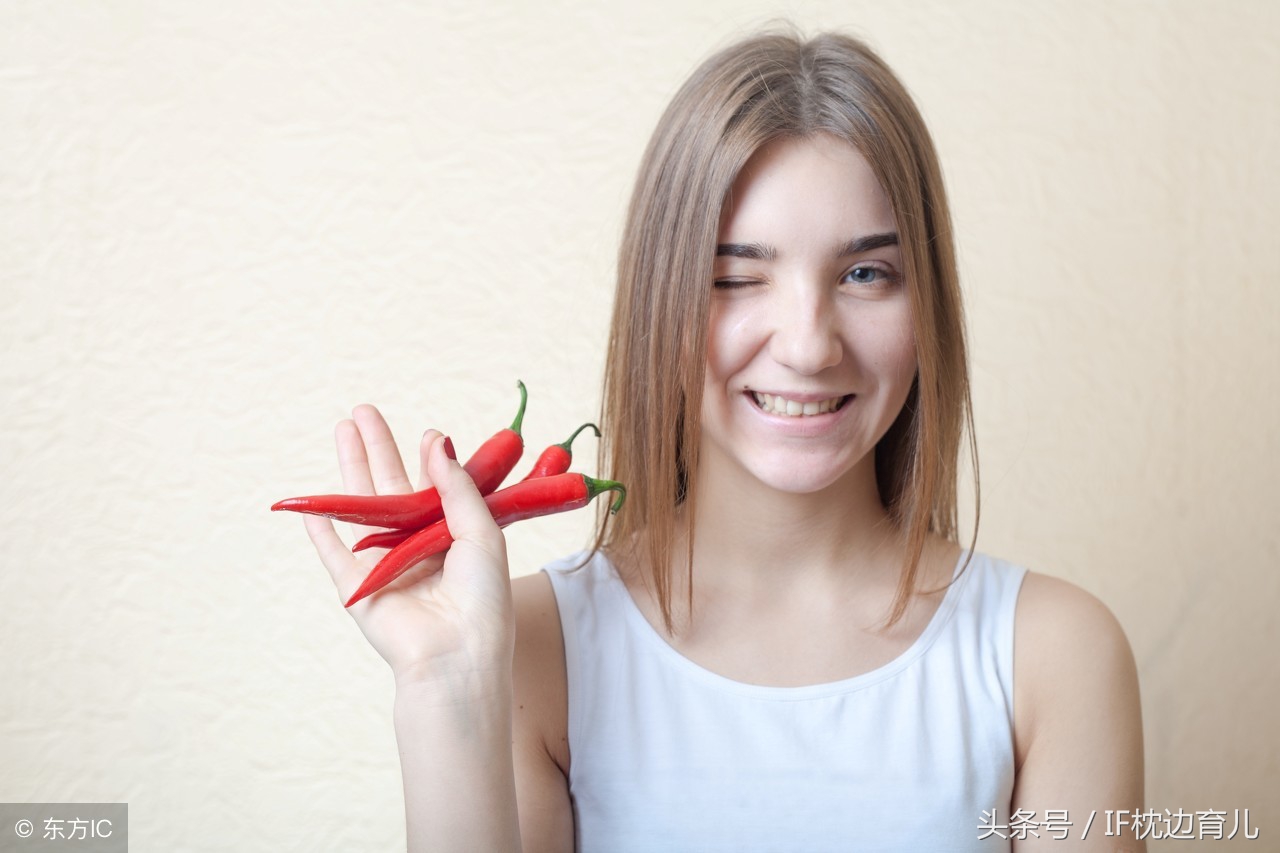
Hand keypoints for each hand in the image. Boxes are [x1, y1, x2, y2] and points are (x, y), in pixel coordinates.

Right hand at [304, 405, 514, 689]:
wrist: (457, 655)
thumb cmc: (482, 600)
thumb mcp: (481, 532)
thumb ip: (456, 487)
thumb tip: (435, 439)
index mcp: (453, 541)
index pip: (435, 492)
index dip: (429, 462)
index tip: (427, 433)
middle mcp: (418, 551)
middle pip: (390, 490)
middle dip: (378, 449)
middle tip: (363, 410)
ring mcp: (386, 569)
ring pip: (360, 510)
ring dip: (350, 470)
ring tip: (342, 429)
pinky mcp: (359, 591)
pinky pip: (335, 556)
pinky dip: (321, 532)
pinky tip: (310, 505)